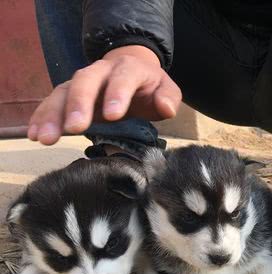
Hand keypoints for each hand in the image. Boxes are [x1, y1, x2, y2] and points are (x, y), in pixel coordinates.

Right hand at [28, 45, 181, 144]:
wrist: (132, 70)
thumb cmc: (150, 86)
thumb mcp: (166, 90)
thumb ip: (169, 98)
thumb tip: (166, 108)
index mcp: (129, 68)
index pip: (123, 77)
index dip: (117, 94)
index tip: (112, 116)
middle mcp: (102, 71)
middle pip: (87, 81)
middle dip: (79, 104)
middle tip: (75, 128)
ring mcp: (82, 81)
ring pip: (64, 91)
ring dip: (53, 114)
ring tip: (46, 138)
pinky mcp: (69, 93)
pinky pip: (52, 102)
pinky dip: (42, 117)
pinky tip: (35, 134)